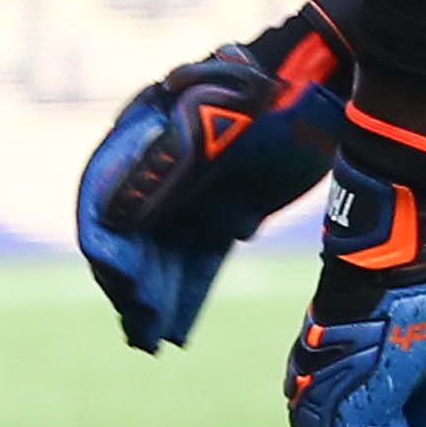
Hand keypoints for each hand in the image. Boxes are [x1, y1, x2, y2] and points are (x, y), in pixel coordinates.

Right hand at [72, 0, 357, 350]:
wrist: (322, 84)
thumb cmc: (262, 100)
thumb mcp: (206, 128)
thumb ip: (157, 169)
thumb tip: (107, 223)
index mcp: (139, 142)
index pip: (103, 203)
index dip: (107, 247)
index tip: (124, 285)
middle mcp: (158, 171)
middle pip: (130, 238)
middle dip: (131, 286)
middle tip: (139, 330)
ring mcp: (192, 194)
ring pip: (162, 256)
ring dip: (155, 298)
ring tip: (151, 342)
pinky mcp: (225, 212)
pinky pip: (197, 260)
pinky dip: (187, 293)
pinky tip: (179, 330)